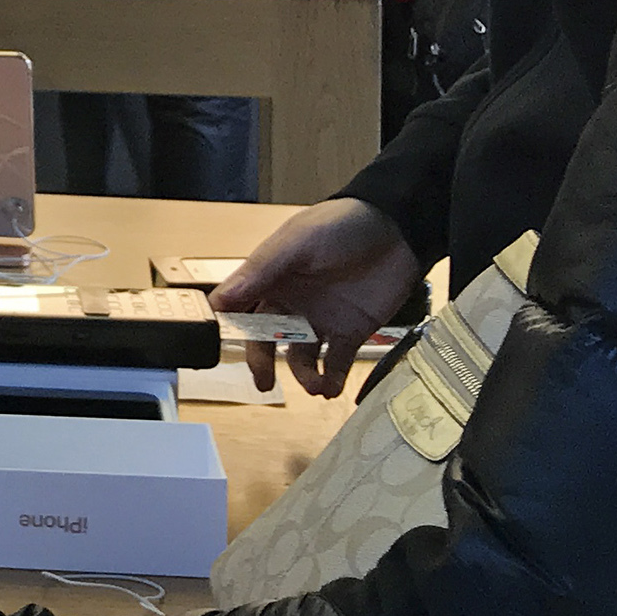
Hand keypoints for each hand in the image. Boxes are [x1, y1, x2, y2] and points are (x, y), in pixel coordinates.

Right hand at [213, 197, 421, 395]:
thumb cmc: (340, 226)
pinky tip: (331, 388)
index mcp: (271, 280)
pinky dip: (332, 380)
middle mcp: (292, 303)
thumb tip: (220, 301)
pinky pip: (336, 363)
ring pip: (302, 357)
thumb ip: (261, 271)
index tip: (221, 348)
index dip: (231, 329)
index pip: (241, 309)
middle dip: (262, 362)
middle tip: (264, 381)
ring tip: (313, 386)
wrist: (396, 229)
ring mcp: (321, 320)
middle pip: (268, 340)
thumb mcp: (296, 242)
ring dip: (303, 375)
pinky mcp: (351, 332)